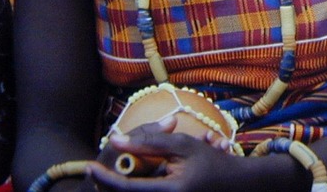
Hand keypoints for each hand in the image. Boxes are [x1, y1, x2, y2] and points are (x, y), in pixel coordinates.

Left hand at [88, 117, 235, 189]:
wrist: (237, 185)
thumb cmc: (213, 162)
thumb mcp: (182, 145)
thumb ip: (149, 141)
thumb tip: (117, 139)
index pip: (125, 189)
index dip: (104, 178)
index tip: (89, 165)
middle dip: (108, 184)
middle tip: (97, 169)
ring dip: (121, 186)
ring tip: (113, 174)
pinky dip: (136, 188)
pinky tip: (139, 177)